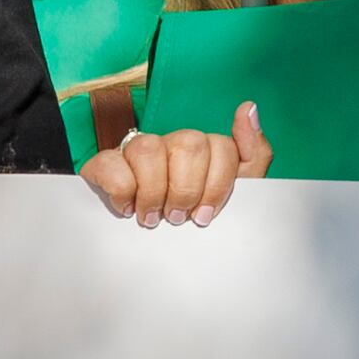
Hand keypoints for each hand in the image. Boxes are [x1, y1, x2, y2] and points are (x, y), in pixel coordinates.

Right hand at [79, 102, 266, 230]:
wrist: (147, 250)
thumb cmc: (194, 215)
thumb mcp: (234, 193)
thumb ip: (254, 154)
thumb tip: (249, 108)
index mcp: (204, 148)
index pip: (222, 147)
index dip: (217, 186)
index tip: (205, 215)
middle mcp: (171, 143)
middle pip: (188, 144)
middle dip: (186, 189)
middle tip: (178, 217)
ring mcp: (137, 150)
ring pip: (148, 148)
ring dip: (152, 191)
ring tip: (152, 217)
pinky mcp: (104, 164)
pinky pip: (109, 162)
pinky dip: (121, 190)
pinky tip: (127, 208)